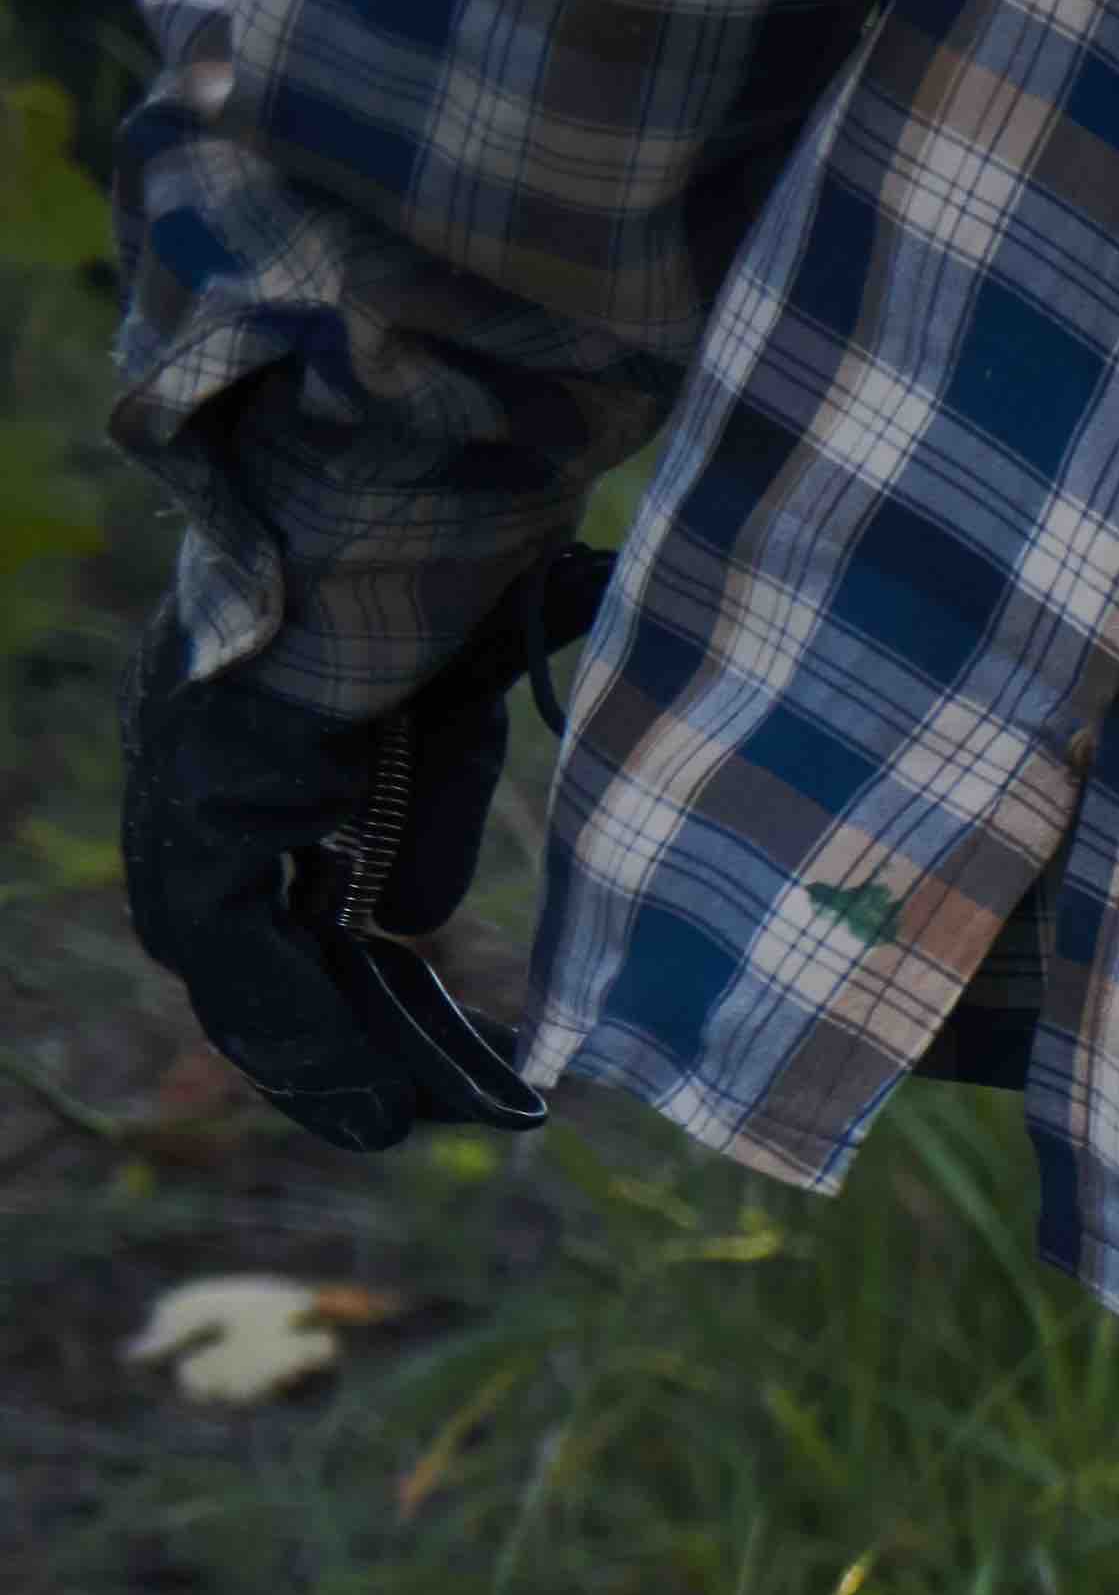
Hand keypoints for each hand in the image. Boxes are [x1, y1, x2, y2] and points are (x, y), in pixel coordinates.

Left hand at [124, 547, 594, 1151]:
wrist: (410, 476)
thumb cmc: (453, 554)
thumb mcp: (447, 712)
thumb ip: (418, 819)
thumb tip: (401, 930)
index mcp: (242, 715)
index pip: (253, 868)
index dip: (310, 964)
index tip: (382, 1038)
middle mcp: (190, 740)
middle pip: (224, 921)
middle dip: (298, 1023)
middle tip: (373, 1107)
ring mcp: (190, 761)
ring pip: (215, 941)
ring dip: (295, 1039)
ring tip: (369, 1118)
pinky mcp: (215, 781)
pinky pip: (236, 933)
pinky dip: (291, 1015)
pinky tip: (355, 1077)